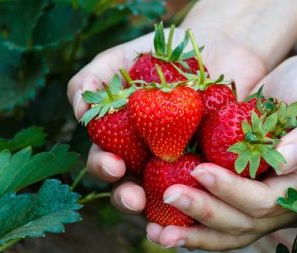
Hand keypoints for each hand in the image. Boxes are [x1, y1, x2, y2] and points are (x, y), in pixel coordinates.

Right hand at [67, 27, 266, 213]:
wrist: (216, 49)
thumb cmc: (161, 55)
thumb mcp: (120, 60)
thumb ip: (93, 80)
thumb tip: (80, 111)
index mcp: (124, 140)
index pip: (107, 163)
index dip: (105, 168)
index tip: (113, 165)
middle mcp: (150, 157)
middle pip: (133, 188)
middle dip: (128, 198)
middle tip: (134, 198)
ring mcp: (183, 163)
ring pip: (169, 195)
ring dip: (165, 208)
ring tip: (170, 207)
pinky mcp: (215, 163)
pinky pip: (210, 183)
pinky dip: (206, 192)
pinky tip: (206, 196)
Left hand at [146, 58, 296, 249]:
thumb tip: (285, 163)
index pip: (264, 202)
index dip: (232, 191)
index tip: (200, 170)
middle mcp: (278, 201)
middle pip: (240, 222)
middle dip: (204, 213)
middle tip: (169, 198)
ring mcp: (257, 198)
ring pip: (225, 228)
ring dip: (191, 232)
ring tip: (155, 232)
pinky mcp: (238, 188)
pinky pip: (215, 211)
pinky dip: (190, 221)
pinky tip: (160, 221)